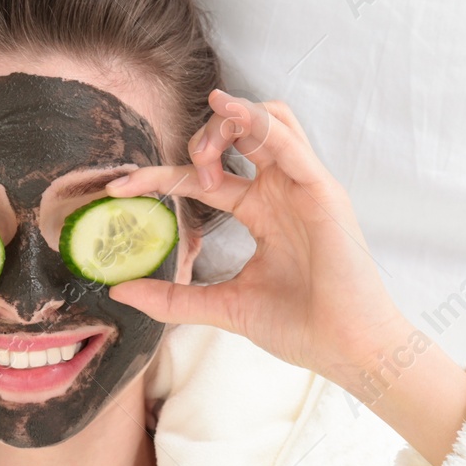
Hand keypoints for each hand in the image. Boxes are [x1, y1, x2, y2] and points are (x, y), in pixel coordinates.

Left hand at [102, 89, 465, 465]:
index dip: (160, 176)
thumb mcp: (222, 307)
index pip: (203, 178)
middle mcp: (280, 191)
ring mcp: (303, 187)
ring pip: (267, 120)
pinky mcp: (323, 190)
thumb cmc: (300, 327)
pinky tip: (230, 114)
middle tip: (186, 173)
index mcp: (260, 211)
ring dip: (228, 121)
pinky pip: (290, 143)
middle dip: (200, 139)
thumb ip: (173, 297)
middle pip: (237, 134)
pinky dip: (259, 122)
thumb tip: (119, 289)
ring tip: (204, 155)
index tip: (119, 187)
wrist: (346, 350)